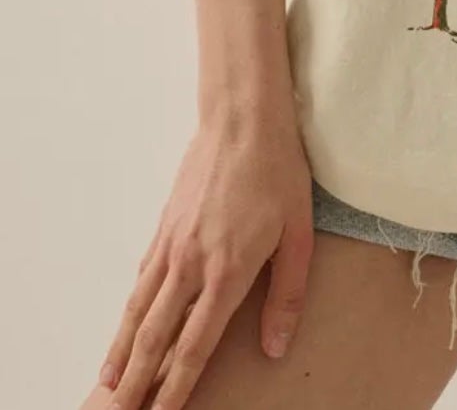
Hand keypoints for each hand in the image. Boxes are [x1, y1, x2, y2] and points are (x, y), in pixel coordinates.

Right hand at [94, 109, 314, 408]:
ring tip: (110, 383)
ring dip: (123, 351)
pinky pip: (142, 278)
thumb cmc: (278, 172)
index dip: (177, 388)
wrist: (244, 119)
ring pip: (139, 310)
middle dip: (137, 381)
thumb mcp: (299, 234)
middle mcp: (191, 264)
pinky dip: (129, 310)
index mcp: (227, 273)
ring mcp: (172, 245)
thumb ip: (287, 295)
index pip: (195, 346)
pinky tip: (126, 326)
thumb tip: (276, 347)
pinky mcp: (165, 226)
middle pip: (157, 337)